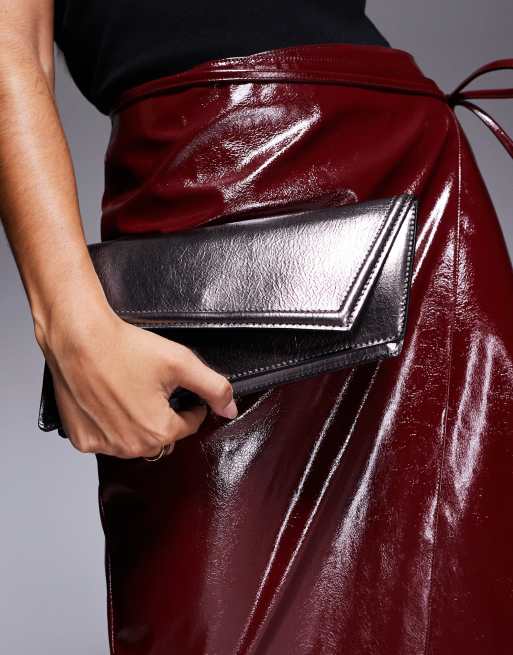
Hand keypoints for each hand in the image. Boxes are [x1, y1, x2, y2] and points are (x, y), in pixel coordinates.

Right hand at [36, 300, 237, 458]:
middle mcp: (131, 446)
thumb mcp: (181, 363)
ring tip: (132, 393)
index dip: (191, 405)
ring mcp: (104, 445)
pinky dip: (111, 426)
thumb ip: (213, 387)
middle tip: (154, 387)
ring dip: (138, 424)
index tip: (181, 389)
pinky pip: (107, 439)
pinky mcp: (83, 439)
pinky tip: (109, 402)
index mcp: (159, 431)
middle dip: (164, 416)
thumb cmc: (126, 348)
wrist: (78, 339)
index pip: (189, 425)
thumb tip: (231, 408)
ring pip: (134, 441)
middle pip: (162, 436)